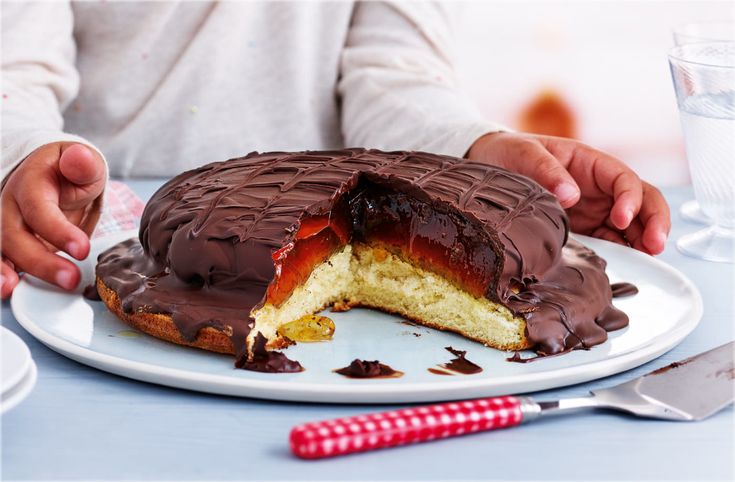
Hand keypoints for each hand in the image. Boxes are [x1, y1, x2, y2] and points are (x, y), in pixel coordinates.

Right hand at [1, 143, 105, 298]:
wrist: (54, 176)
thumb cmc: (71, 172)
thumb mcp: (84, 163)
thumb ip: (84, 164)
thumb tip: (80, 157)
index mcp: (31, 183)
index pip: (38, 208)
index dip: (57, 230)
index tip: (82, 248)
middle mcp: (10, 206)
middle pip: (14, 235)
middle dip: (40, 260)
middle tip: (70, 278)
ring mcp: (5, 226)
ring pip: (0, 249)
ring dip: (4, 272)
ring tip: (13, 290)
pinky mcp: (8, 244)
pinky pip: (0, 259)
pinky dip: (1, 275)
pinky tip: (8, 290)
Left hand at [467, 132, 669, 254]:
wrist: (489, 166)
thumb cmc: (509, 153)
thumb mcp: (524, 154)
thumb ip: (546, 172)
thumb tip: (571, 195)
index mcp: (590, 163)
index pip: (625, 179)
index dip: (631, 199)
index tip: (621, 219)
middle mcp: (599, 187)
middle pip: (642, 201)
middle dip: (655, 222)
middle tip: (655, 247)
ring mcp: (594, 209)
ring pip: (633, 224)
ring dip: (644, 240)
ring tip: (647, 260)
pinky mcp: (585, 229)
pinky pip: (611, 240)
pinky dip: (622, 251)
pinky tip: (626, 264)